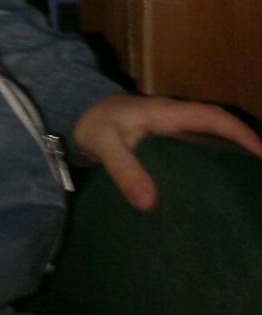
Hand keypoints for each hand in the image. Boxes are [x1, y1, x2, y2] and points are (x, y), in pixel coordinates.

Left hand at [73, 93, 261, 211]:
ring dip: (228, 156)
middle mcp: (173, 119)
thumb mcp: (104, 144)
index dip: (241, 134)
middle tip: (260, 177)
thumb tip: (149, 203)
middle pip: (218, 129)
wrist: (73, 111)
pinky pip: (194, 151)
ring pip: (208, 140)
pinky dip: (208, 165)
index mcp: (166, 113)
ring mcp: (168, 130)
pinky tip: (212, 191)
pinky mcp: (161, 143)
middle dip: (243, 147)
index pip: (213, 117)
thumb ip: (124, 169)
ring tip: (246, 188)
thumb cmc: (92, 123)